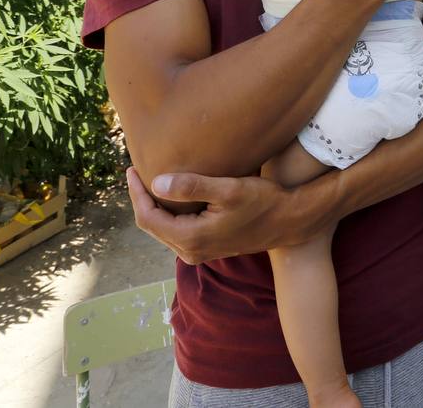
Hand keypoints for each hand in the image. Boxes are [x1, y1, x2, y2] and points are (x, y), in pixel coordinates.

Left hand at [125, 167, 325, 263]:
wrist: (290, 221)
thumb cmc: (263, 201)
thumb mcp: (229, 189)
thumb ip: (192, 186)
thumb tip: (156, 182)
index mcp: (191, 238)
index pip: (148, 217)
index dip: (136, 193)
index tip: (132, 170)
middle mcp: (190, 251)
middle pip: (152, 225)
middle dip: (141, 198)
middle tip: (136, 172)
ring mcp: (198, 253)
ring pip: (163, 229)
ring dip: (154, 206)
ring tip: (150, 180)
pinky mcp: (206, 248)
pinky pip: (176, 231)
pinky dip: (168, 213)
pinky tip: (172, 195)